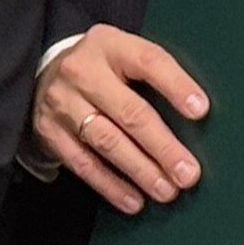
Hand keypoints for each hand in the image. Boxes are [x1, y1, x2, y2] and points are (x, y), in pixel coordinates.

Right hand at [34, 25, 206, 214]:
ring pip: (107, 141)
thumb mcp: (122, 54)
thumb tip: (198, 115)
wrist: (42, 72)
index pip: (148, 61)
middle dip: (163, 147)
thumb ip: (152, 76)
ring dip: (141, 171)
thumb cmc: (100, 68)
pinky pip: (83, 164)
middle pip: (129, 112)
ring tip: (166, 191)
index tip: (201, 111)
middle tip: (188, 173)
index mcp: (110, 45)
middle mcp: (83, 71)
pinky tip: (133, 199)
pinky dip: (111, 185)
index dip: (176, 86)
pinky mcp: (50, 132)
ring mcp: (62, 102)